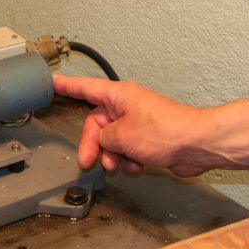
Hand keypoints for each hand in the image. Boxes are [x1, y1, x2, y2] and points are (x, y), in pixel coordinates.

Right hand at [52, 75, 216, 175]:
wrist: (197, 145)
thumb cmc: (167, 132)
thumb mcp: (122, 136)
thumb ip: (103, 138)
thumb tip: (103, 142)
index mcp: (119, 95)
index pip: (85, 88)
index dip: (66, 86)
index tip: (52, 82)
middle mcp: (128, 106)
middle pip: (97, 124)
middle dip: (94, 145)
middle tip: (89, 161)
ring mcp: (139, 122)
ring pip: (112, 140)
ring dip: (113, 156)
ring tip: (122, 164)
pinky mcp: (149, 138)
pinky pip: (127, 149)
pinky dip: (129, 159)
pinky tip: (138, 166)